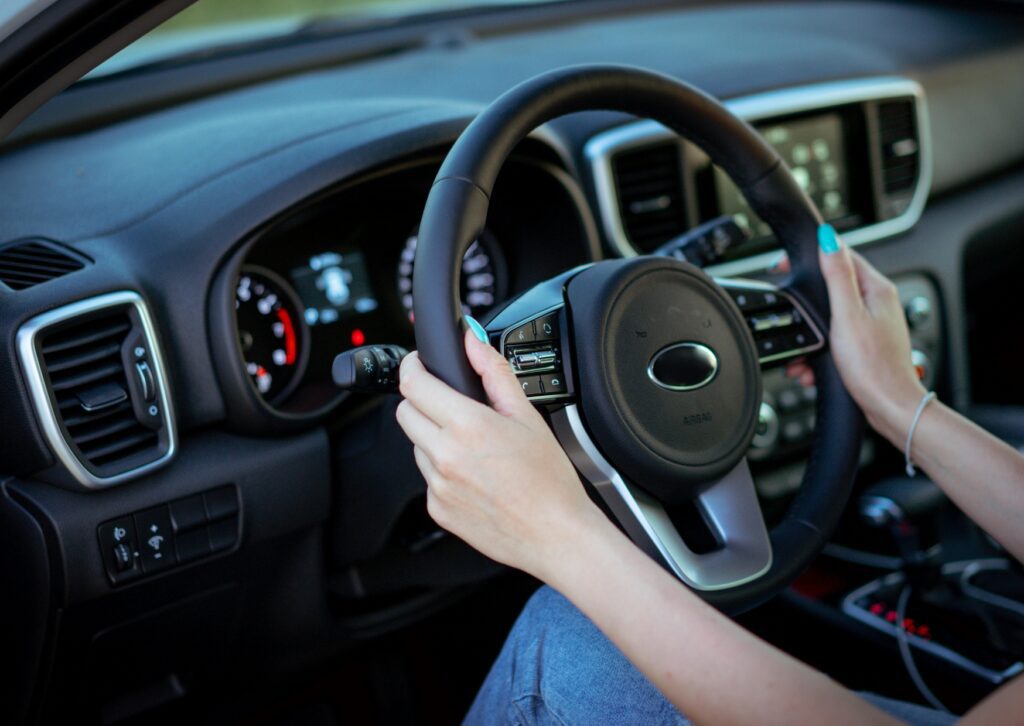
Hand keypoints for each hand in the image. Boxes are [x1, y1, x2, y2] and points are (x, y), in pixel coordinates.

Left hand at [395, 331, 601, 581]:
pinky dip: (443, 471)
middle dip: (421, 401)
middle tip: (450, 404)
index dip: (412, 368)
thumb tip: (473, 342)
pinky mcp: (437, 509)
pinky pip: (428, 478)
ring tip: (474, 448)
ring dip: (434, 438)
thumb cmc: (549, 481)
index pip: (413, 384)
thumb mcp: (527, 415)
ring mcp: (438, 485)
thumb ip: (494, 372)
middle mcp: (445, 456)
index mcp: (467, 426)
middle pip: (405, 413)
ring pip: (416, 445)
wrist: (556, 535)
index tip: (419, 365)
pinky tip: (475, 475)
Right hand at [786, 240, 925, 445]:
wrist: (890, 408)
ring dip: (811, 336)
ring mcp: (873, 324)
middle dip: (807, 307)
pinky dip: (820, 352)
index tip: (784, 266)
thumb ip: (837, 276)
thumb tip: (829, 239)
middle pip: (832, 288)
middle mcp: (878, 303)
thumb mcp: (846, 316)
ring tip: (802, 356)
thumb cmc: (873, 367)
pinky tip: (812, 367)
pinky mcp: (867, 345)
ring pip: (830, 318)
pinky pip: (835, 339)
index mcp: (876, 289)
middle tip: (790, 317)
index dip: (809, 257)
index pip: (840, 256)